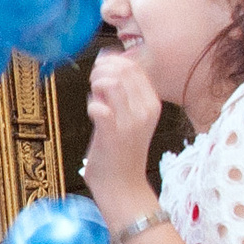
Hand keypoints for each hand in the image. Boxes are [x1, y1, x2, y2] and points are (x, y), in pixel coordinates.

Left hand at [81, 50, 164, 222]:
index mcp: (152, 103)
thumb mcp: (129, 116)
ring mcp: (131, 121)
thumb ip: (119, 89)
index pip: (134, 66)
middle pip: (122, 69)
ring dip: (95, 85)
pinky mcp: (113, 133)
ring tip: (94, 98)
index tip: (100, 71)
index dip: (112, 62)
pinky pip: (98, 105)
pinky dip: (91, 105)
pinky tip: (93, 114)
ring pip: (110, 82)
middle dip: (101, 70)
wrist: (123, 186)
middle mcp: (146, 110)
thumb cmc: (121, 150)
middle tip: (94, 84)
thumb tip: (106, 58)